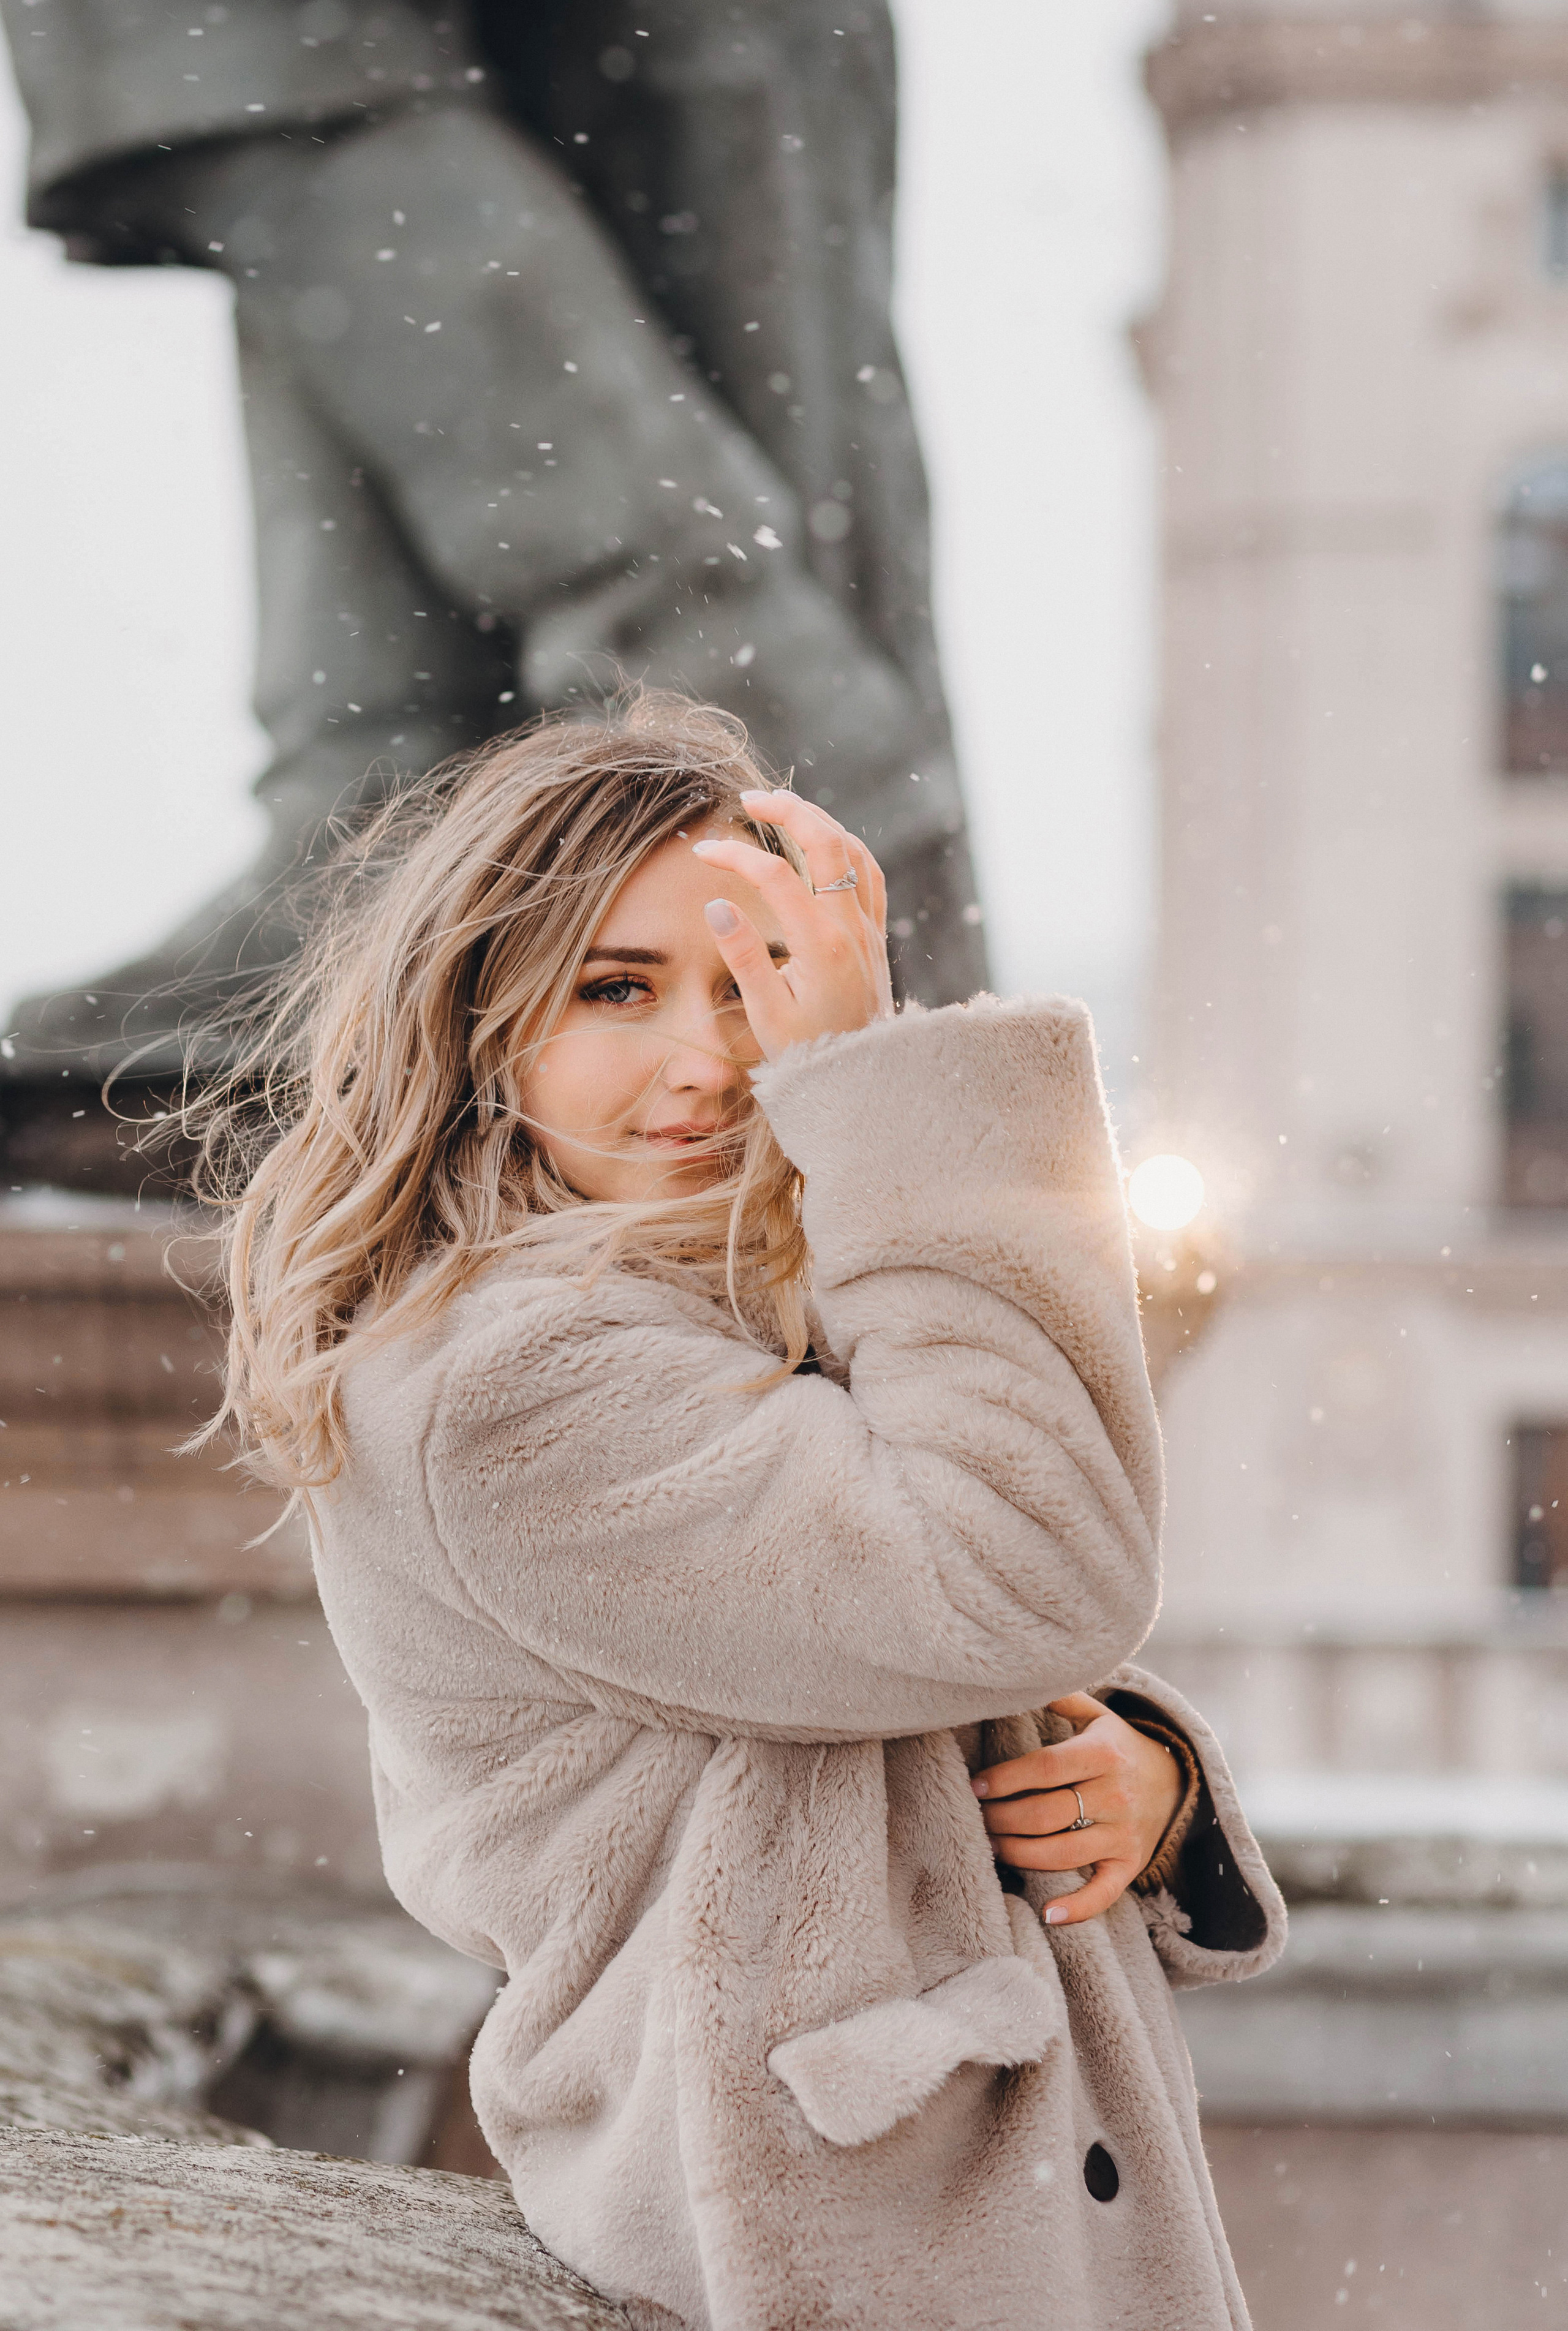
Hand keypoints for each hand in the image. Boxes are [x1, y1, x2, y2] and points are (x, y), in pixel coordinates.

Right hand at [692, 791, 892, 1062]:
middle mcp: (851, 930)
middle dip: (788, 812)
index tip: (701, 852)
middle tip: (749, 800)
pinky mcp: (876, 938)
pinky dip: (847, 847)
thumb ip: (743, 958)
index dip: (734, 856)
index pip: (774, 877)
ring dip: (820, 821)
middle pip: (827, 844)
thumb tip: (717, 905)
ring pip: (854, 852)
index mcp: (821, 947)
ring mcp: (869, 930)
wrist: (864, 1083)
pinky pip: (870, 875)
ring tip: (783, 807)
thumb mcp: (767, 1018)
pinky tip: (825, 841)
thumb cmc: (810, 1056)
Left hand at [971, 1693, 1183, 1927]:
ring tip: (992, 1847)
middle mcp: (1115, 1794)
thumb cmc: (1118, 1746)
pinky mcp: (1130, 1864)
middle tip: (978, 1819)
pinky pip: (1104, 1893)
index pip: (1045, 1767)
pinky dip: (1076, 1908)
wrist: (1175, 1780)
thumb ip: (1061, 1697)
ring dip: (1019, 1855)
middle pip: (1046, 1814)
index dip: (1005, 1779)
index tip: (976, 1785)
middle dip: (1002, 1819)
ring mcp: (1124, 1833)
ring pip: (1063, 1854)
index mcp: (1103, 1753)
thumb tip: (1019, 1681)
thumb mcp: (1097, 1715)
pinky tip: (1046, 1914)